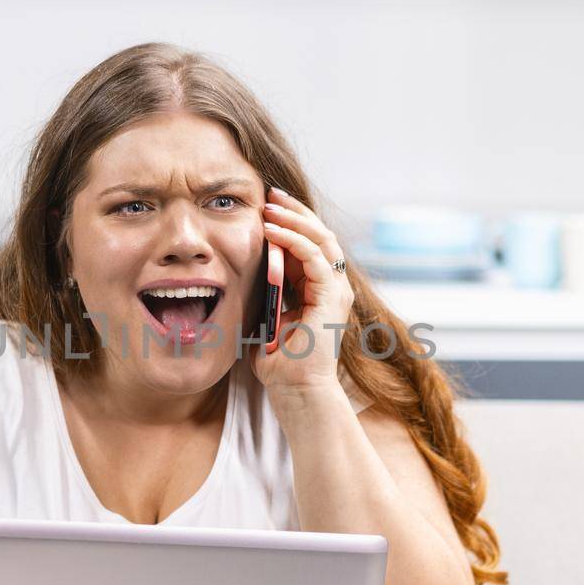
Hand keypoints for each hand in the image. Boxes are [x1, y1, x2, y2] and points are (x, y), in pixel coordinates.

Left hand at [253, 186, 353, 391]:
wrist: (296, 391)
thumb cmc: (280, 364)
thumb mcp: (269, 318)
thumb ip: (268, 295)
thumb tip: (246, 274)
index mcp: (320, 290)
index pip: (311, 244)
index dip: (291, 222)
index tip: (268, 205)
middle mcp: (334, 287)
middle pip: (320, 234)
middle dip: (295, 211)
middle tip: (271, 193)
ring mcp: (337, 291)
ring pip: (321, 239)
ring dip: (294, 219)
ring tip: (270, 205)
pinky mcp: (332, 298)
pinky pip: (315, 257)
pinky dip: (293, 240)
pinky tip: (271, 230)